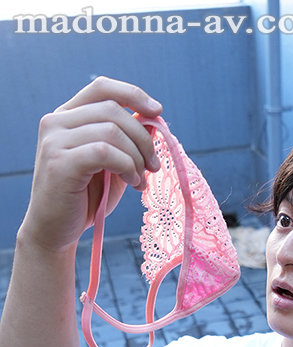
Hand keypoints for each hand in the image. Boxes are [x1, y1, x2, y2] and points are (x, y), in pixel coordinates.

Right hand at [20, 75, 162, 251]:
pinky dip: (126, 166)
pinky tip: (132, 183)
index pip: (102, 88)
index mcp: (67, 116)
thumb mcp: (112, 165)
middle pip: (113, 110)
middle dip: (143, 138)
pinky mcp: (60, 162)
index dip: (133, 94)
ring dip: (136, 157)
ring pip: (112, 131)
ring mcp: (55, 140)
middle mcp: (56, 122)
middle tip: (154, 165)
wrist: (56, 231)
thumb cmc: (86, 199)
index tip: (157, 111)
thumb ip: (127, 142)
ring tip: (139, 180)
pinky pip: (105, 153)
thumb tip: (153, 121)